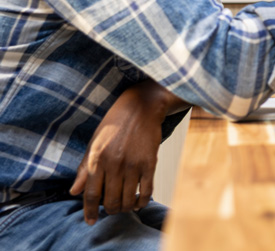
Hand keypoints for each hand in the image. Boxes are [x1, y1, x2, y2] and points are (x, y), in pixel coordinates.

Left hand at [69, 80, 185, 224]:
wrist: (142, 106)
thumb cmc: (115, 123)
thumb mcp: (94, 143)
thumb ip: (84, 169)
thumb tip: (73, 192)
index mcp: (97, 159)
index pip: (91, 194)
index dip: (90, 211)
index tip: (91, 221)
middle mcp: (114, 163)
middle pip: (110, 200)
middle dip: (110, 210)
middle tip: (112, 209)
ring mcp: (133, 164)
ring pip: (128, 199)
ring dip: (126, 208)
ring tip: (125, 206)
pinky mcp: (150, 162)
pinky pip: (147, 190)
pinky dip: (143, 201)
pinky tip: (140, 202)